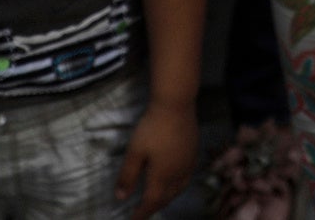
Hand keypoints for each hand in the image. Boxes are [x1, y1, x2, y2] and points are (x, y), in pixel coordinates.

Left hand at [117, 99, 196, 219]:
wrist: (176, 105)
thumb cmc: (152, 128)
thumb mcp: (134, 152)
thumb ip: (127, 176)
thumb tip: (121, 197)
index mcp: (162, 176)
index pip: (151, 202)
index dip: (141, 214)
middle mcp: (178, 174)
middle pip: (166, 198)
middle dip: (154, 207)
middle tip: (142, 212)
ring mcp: (188, 164)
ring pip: (179, 189)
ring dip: (167, 198)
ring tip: (158, 200)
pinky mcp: (194, 153)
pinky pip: (187, 178)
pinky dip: (178, 187)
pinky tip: (174, 181)